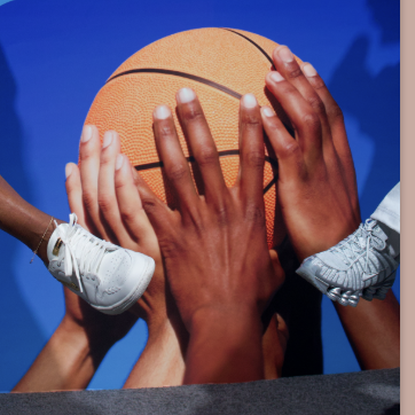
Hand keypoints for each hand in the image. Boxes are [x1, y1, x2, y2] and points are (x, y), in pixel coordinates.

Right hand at [68, 125, 167, 329]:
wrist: (154, 332)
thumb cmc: (143, 306)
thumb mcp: (119, 275)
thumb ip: (113, 249)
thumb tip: (113, 225)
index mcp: (97, 248)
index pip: (82, 204)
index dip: (79, 176)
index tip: (80, 148)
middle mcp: (104, 244)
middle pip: (91, 193)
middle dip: (90, 159)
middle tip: (92, 128)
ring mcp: (123, 245)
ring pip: (107, 198)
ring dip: (105, 165)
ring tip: (108, 136)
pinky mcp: (145, 249)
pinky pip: (133, 213)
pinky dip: (126, 187)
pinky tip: (125, 164)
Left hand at [135, 88, 283, 382]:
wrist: (224, 321)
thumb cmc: (252, 298)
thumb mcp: (276, 266)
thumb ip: (279, 244)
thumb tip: (294, 236)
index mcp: (249, 212)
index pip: (252, 159)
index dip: (250, 127)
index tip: (246, 99)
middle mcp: (221, 209)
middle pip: (207, 154)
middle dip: (195, 119)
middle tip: (184, 92)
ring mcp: (193, 222)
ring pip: (175, 171)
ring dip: (165, 138)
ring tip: (156, 112)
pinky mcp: (169, 239)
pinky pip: (148, 205)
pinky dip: (134, 182)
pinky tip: (121, 161)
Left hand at [260, 46, 359, 258]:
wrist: (342, 257)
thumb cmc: (329, 232)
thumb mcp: (327, 195)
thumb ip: (313, 173)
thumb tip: (297, 161)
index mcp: (337, 156)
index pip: (329, 111)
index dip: (316, 84)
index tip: (302, 62)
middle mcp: (330, 156)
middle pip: (317, 105)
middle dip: (299, 76)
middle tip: (280, 51)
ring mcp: (317, 169)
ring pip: (306, 120)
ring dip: (287, 94)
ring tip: (268, 73)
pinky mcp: (301, 185)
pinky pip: (287, 151)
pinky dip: (275, 129)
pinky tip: (260, 113)